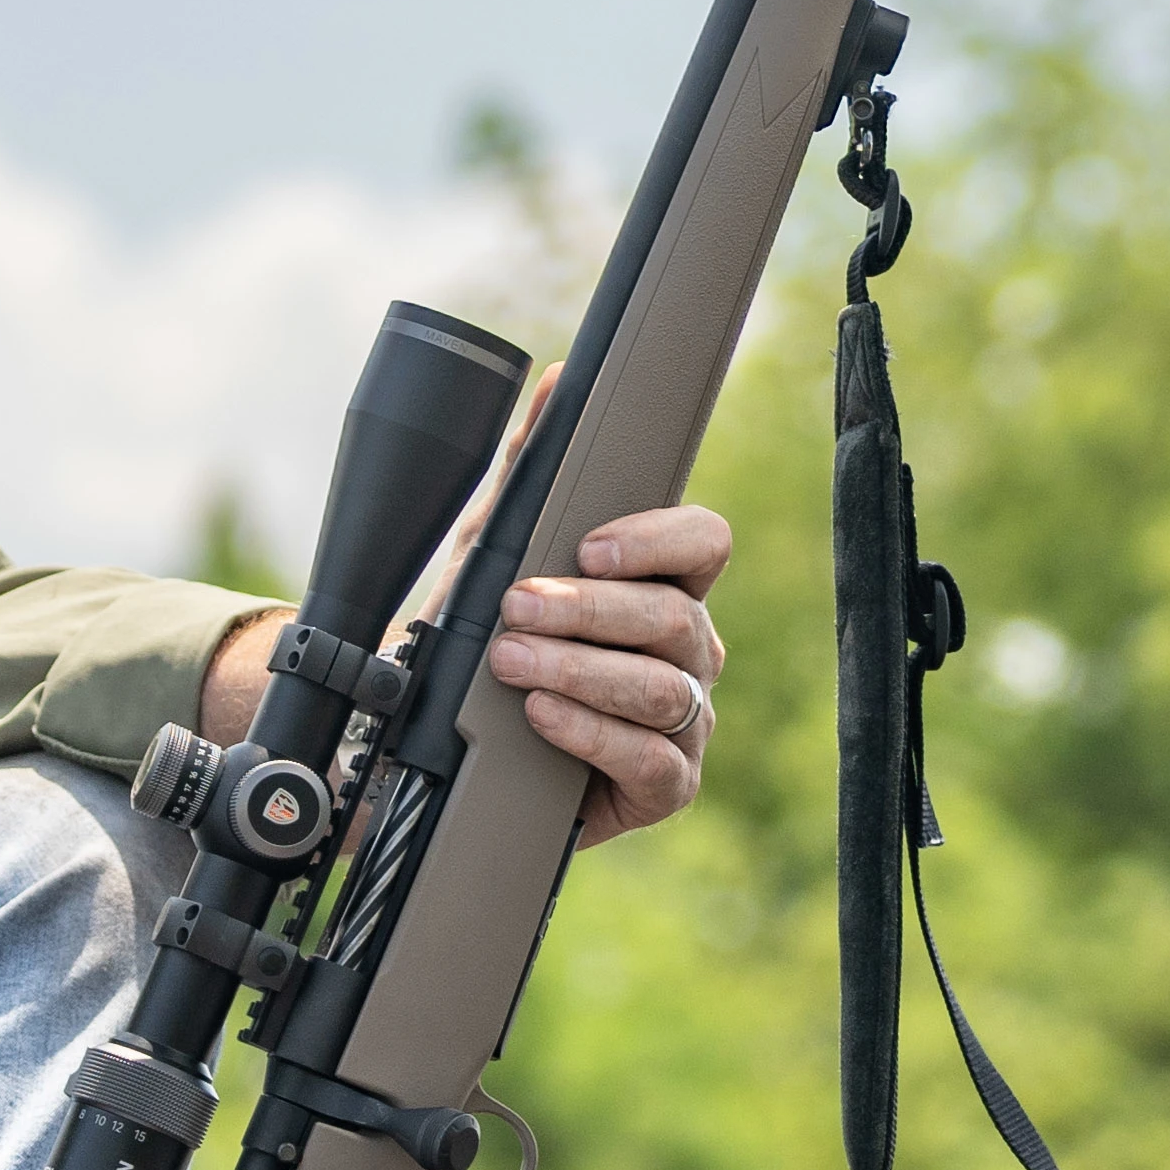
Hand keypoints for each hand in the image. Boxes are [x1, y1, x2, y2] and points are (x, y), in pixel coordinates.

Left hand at [487, 501, 736, 845]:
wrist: (466, 751)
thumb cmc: (502, 642)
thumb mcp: (498, 555)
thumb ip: (528, 471)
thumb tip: (551, 385)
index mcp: (668, 590)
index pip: (704, 544)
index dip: (658, 540)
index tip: (589, 548)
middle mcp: (691, 654)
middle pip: (672, 617)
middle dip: (588, 610)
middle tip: (517, 607)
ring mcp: (688, 722)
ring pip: (659, 688)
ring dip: (579, 670)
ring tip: (513, 662)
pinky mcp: (668, 784)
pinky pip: (648, 758)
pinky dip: (589, 733)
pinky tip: (542, 716)